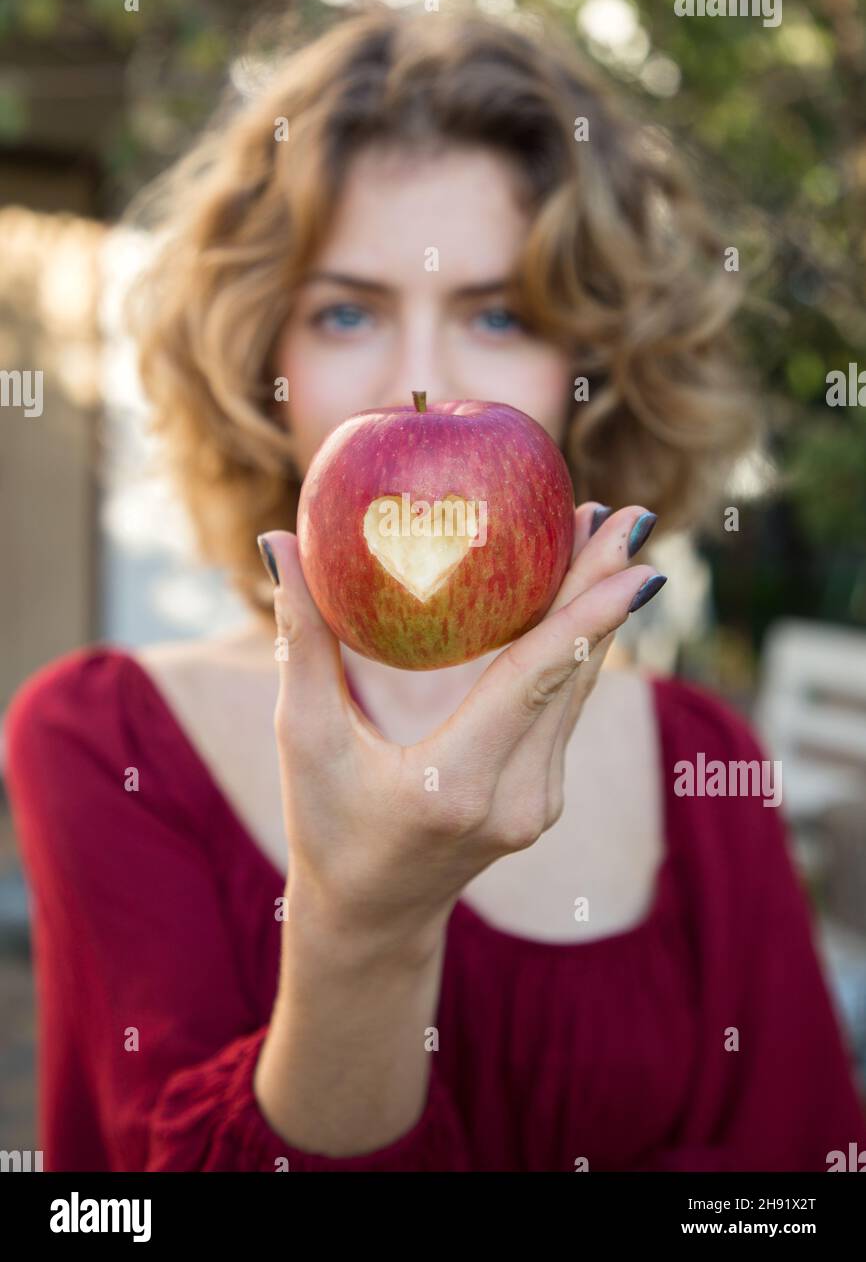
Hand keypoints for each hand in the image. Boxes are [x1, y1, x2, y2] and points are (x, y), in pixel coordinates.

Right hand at [258, 502, 664, 943]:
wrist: (373, 919)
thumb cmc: (325, 826)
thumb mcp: (305, 738)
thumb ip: (301, 642)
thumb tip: (279, 541)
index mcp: (457, 782)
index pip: (536, 682)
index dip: (588, 615)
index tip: (632, 557)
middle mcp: (516, 796)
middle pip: (573, 674)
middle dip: (605, 588)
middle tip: (629, 514)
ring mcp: (540, 801)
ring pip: (580, 690)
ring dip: (596, 611)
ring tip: (605, 534)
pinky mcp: (546, 797)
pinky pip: (567, 708)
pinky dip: (576, 648)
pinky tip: (577, 597)